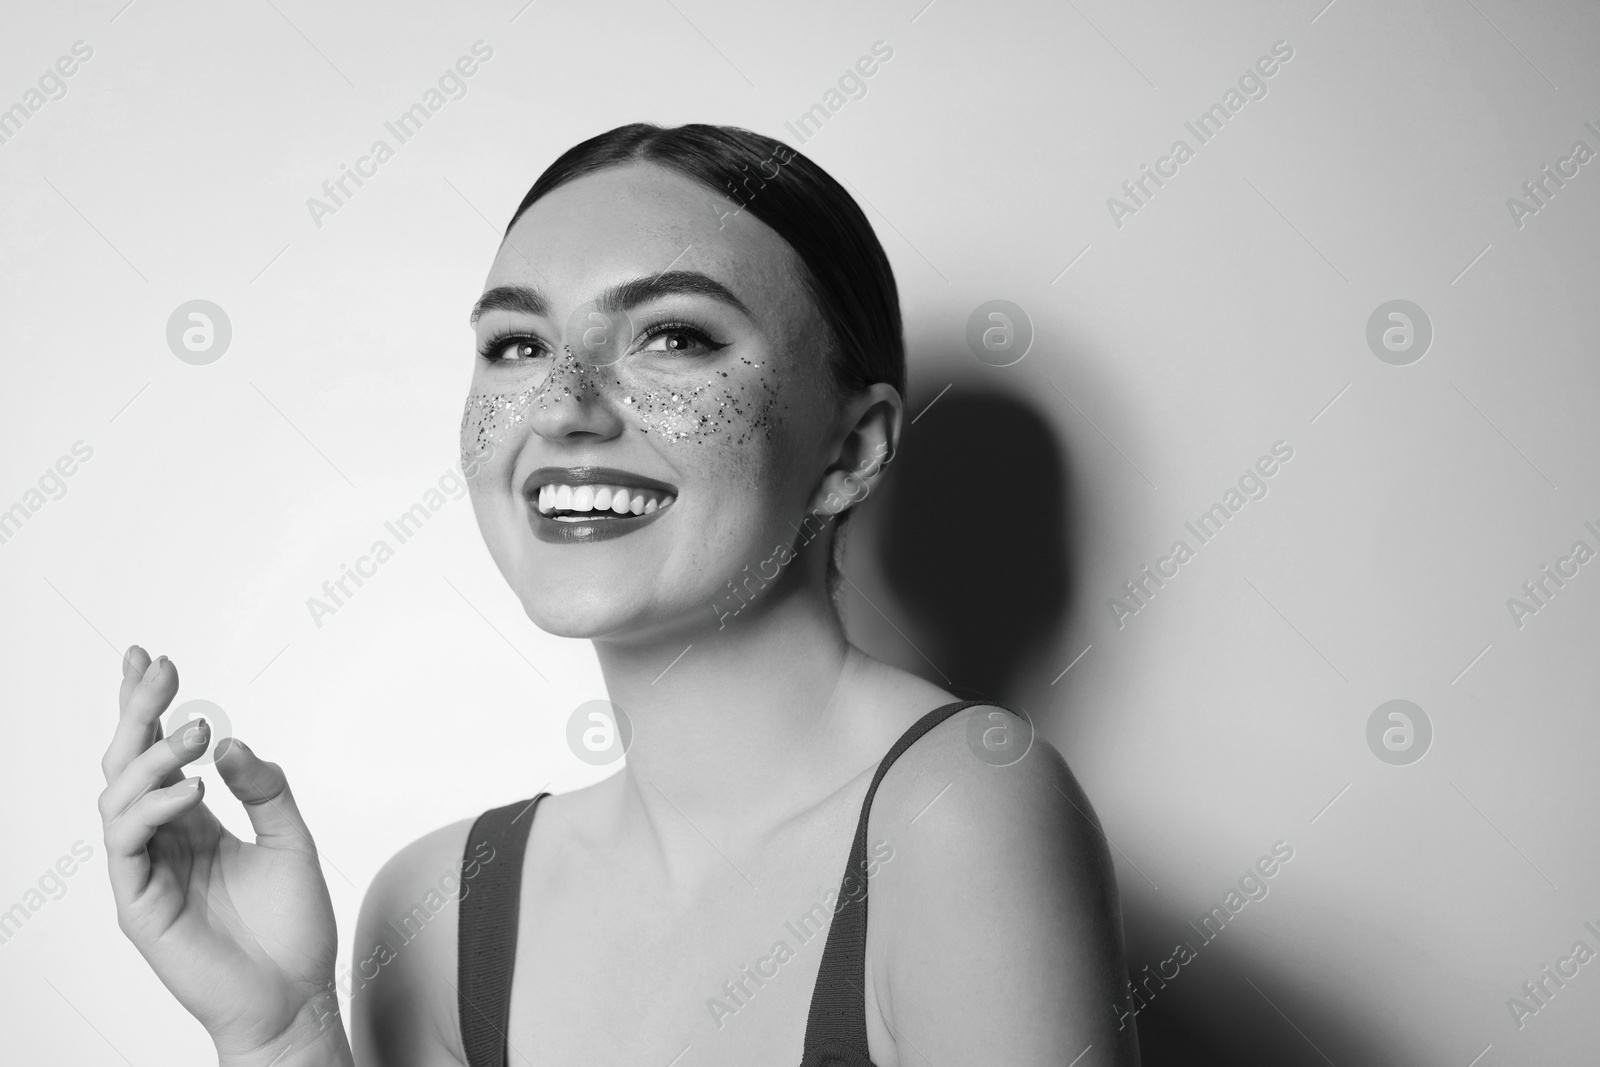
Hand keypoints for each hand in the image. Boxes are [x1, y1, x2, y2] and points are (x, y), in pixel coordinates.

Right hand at [99, 646, 351, 1065]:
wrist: (294, 997)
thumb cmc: (292, 928)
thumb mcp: (291, 838)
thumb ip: (265, 788)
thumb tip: (230, 742)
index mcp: (193, 822)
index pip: (159, 754)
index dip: (147, 705)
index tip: (151, 658)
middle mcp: (163, 840)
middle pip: (128, 763)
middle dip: (137, 710)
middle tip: (158, 668)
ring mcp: (146, 870)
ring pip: (119, 796)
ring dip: (152, 755)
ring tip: (193, 732)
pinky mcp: (139, 903)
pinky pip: (128, 844)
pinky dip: (153, 808)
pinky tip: (189, 790)